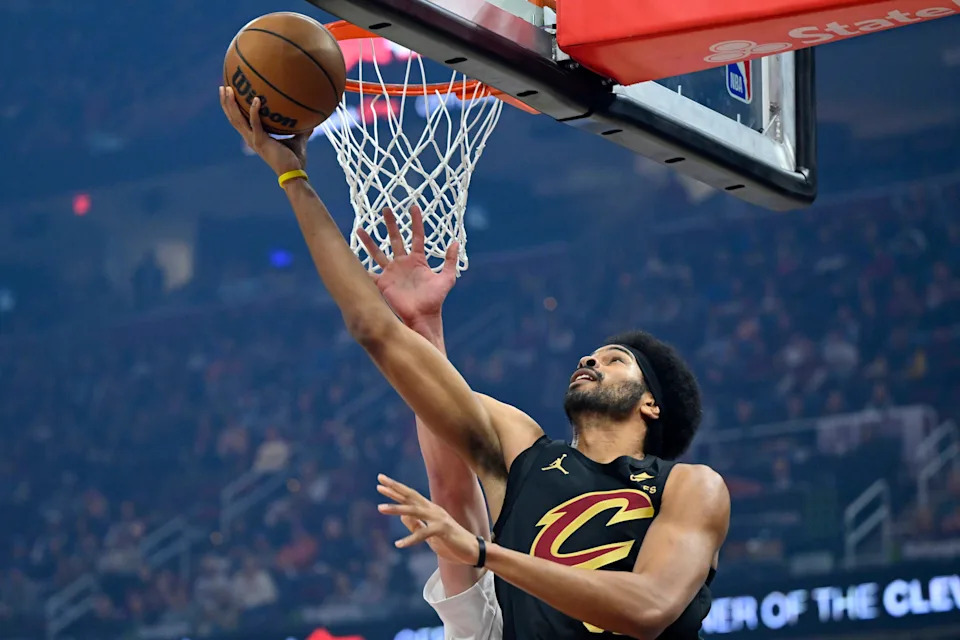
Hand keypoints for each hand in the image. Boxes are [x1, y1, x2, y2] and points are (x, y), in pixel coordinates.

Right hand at [219, 86, 308, 176]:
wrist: (294, 174)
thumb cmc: (295, 159)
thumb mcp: (298, 140)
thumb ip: (301, 130)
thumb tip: (312, 121)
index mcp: (255, 137)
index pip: (239, 121)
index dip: (232, 109)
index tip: (230, 94)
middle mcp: (251, 138)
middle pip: (233, 118)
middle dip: (226, 103)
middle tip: (222, 87)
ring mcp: (254, 140)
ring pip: (237, 120)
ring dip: (231, 104)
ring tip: (228, 89)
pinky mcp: (261, 141)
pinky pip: (255, 123)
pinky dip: (254, 111)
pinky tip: (256, 99)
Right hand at [357, 207, 458, 327]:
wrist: (423, 316)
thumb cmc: (435, 299)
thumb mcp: (447, 278)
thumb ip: (450, 261)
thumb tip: (456, 243)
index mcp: (418, 260)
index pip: (417, 236)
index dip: (416, 222)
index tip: (413, 207)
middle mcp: (403, 263)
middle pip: (395, 239)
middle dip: (390, 224)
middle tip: (385, 209)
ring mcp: (391, 272)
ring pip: (378, 252)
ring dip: (369, 241)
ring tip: (359, 229)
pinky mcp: (383, 282)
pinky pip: (369, 272)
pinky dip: (359, 266)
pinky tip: (349, 257)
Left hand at [377, 474, 481, 565]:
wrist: (473, 550)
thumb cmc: (451, 542)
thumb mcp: (429, 534)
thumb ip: (416, 525)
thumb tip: (401, 516)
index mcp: (430, 509)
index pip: (410, 496)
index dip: (395, 489)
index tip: (381, 482)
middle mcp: (433, 510)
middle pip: (411, 496)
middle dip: (394, 489)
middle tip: (379, 482)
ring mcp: (439, 518)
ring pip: (414, 511)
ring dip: (396, 509)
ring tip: (380, 508)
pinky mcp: (443, 530)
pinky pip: (424, 533)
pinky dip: (411, 539)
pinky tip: (398, 544)